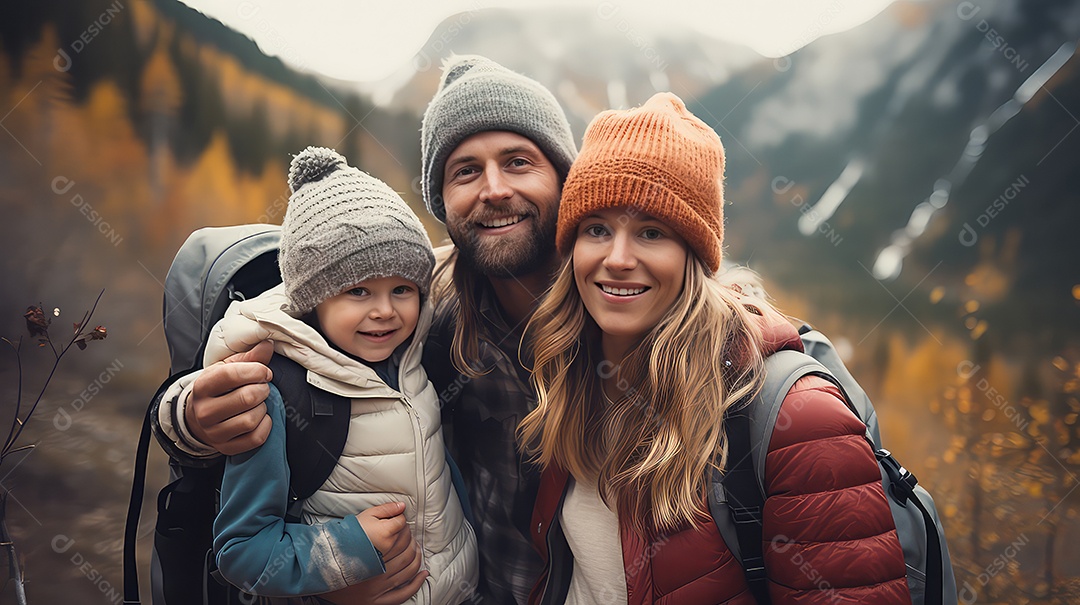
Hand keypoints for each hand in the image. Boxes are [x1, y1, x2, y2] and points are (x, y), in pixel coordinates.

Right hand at [186, 340, 273, 454]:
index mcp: (202, 386)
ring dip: (263, 408)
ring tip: (259, 403)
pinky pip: (256, 439)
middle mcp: (204, 412)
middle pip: (247, 398)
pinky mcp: (226, 448)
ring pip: (251, 420)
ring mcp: (214, 433)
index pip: (232, 375)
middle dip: (262, 389)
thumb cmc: (217, 388)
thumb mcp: (227, 368)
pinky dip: (265, 426)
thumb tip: (268, 345)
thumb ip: (249, 357)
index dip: (256, 370)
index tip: (264, 372)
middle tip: (262, 387)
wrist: (198, 416)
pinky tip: (261, 418)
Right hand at [322, 502, 426, 604]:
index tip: (403, 525)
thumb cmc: (342, 543)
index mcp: (376, 545)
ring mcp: (379, 585)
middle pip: (407, 550)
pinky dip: (417, 583)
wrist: (321, 569)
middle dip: (411, 541)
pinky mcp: (377, 600)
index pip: (401, 532)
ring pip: (409, 569)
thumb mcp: (360, 521)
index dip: (405, 526)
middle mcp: (379, 566)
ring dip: (417, 558)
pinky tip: (423, 574)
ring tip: (416, 551)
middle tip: (410, 538)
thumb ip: (383, 511)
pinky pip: (404, 592)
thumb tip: (403, 506)